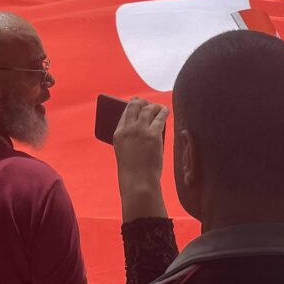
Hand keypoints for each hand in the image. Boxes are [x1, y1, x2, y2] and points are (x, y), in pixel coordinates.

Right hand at [113, 97, 168, 221]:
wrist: (138, 182)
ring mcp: (140, 131)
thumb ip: (130, 138)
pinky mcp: (153, 135)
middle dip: (142, 102)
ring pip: (148, 109)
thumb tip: (143, 125)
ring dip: (154, 106)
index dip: (133, 106)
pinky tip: (165, 110)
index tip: (138, 104)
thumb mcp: (125, 151)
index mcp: (118, 134)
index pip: (125, 113)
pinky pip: (160, 117)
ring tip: (159, 108)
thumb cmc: (133, 169)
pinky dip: (163, 111)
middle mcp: (128, 129)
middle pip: (135, 106)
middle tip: (148, 104)